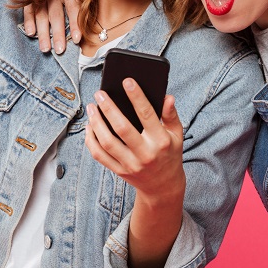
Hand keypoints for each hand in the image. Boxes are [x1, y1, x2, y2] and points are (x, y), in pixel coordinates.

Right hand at [22, 0, 80, 53]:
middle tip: (60, 50)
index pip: (73, 6)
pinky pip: (28, 7)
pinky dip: (29, 20)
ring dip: (43, 32)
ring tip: (46, 49)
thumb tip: (92, 22)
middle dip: (58, 33)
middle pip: (56, 14)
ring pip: (41, 14)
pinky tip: (31, 33)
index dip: (75, 23)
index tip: (77, 40)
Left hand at [85, 80, 185, 202]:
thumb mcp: (177, 135)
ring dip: (96, 123)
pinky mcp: (119, 171)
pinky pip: (99, 155)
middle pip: (122, 128)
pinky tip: (90, 126)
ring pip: (107, 142)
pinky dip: (91, 140)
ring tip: (92, 107)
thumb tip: (167, 96)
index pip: (147, 115)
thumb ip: (171, 115)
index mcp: (161, 141)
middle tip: (100, 93)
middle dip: (109, 108)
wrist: (163, 187)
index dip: (137, 97)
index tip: (127, 81)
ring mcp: (130, 164)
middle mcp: (145, 154)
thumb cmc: (170, 154)